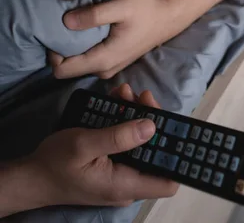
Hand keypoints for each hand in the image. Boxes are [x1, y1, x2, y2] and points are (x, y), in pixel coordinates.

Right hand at [24, 84, 177, 208]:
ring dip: (136, 115)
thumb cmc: (55, 163)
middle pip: (157, 152)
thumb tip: (152, 127)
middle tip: (142, 96)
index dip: (178, 155)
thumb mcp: (84, 145)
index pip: (168, 180)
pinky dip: (124, 120)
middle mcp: (128, 181)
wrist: (32, 175)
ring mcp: (120, 172)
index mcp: (125, 184)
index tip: (173, 124)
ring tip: (125, 93)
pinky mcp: (112, 163)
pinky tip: (117, 101)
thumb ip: (118, 137)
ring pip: (141, 142)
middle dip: (152, 121)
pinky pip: (126, 141)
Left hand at [49, 0, 171, 79]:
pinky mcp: (114, 62)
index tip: (56, 32)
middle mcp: (104, 70)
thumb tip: (66, 22)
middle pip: (69, 69)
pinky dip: (84, 48)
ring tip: (78, 25)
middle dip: (61, 50)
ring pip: (79, 65)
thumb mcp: (120, 7)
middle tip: (66, 25)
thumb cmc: (146, 10)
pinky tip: (90, 30)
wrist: (169, 17)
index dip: (53, 53)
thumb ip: (94, 15)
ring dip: (74, 48)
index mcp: (103, 59)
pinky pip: (90, 61)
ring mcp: (110, 68)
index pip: (62, 70)